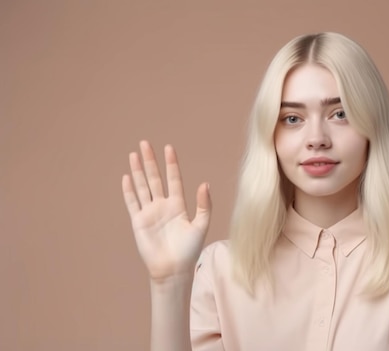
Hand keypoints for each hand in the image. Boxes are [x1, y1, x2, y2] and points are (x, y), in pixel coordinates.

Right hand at [122, 141, 210, 280]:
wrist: (173, 269)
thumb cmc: (189, 250)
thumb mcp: (201, 226)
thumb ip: (204, 206)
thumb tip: (204, 184)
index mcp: (178, 205)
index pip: (174, 179)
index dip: (171, 164)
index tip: (169, 148)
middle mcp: (163, 205)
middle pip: (155, 178)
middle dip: (150, 161)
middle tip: (145, 143)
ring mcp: (149, 212)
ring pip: (142, 186)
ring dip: (138, 171)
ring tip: (134, 154)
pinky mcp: (138, 221)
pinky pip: (132, 202)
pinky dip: (129, 190)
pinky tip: (127, 177)